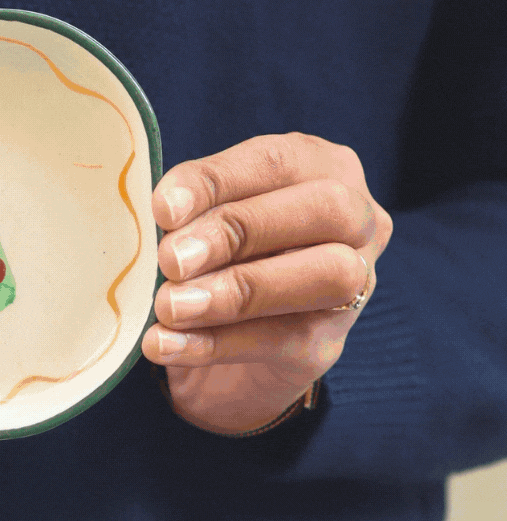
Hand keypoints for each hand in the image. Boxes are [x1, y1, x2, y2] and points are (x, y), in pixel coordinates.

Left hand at [141, 133, 392, 435]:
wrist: (224, 358)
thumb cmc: (215, 259)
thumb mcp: (203, 221)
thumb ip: (193, 214)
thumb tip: (166, 214)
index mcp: (323, 167)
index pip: (277, 162)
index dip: (217, 182)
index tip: (162, 209)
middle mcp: (357, 219)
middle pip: (324, 209)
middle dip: (240, 231)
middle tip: (172, 259)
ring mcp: (356, 283)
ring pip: (325, 276)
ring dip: (236, 291)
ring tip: (169, 306)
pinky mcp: (329, 344)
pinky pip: (285, 339)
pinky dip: (217, 342)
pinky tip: (167, 343)